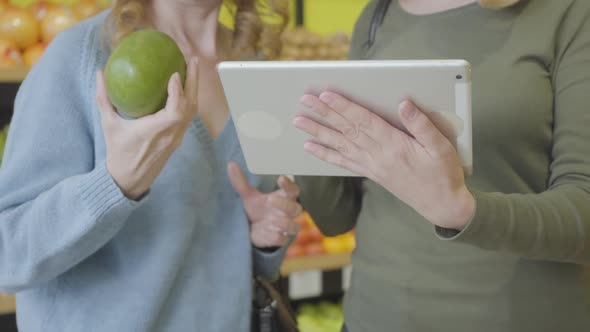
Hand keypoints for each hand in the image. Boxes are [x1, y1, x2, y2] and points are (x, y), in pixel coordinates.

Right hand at [96, 57, 199, 199]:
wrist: (129, 179)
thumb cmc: (118, 152)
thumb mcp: (108, 124)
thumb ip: (104, 98)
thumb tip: (99, 73)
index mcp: (155, 131)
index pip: (174, 111)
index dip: (178, 92)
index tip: (175, 74)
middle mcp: (171, 134)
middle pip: (190, 107)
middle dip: (194, 82)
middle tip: (193, 60)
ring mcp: (177, 138)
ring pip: (192, 112)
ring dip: (194, 89)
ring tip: (192, 69)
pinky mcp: (178, 139)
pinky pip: (188, 117)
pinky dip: (189, 99)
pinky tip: (185, 86)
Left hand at [227, 162, 301, 247]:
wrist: (251, 229)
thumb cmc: (255, 209)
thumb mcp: (247, 196)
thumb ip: (241, 182)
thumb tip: (230, 164)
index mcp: (283, 198)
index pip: (293, 191)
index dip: (290, 185)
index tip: (280, 178)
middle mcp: (287, 213)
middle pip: (297, 208)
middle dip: (286, 204)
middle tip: (270, 199)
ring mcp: (284, 227)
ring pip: (294, 226)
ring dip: (285, 223)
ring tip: (271, 219)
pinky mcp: (279, 240)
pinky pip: (282, 239)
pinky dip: (276, 236)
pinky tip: (265, 230)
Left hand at [293, 92, 474, 229]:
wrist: (442, 205)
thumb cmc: (444, 174)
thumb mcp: (441, 147)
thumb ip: (421, 125)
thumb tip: (403, 104)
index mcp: (395, 146)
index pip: (363, 121)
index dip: (343, 107)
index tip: (326, 95)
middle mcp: (378, 156)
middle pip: (346, 130)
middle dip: (324, 114)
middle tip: (304, 100)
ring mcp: (372, 166)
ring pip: (340, 145)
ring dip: (318, 132)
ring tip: (299, 122)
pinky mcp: (371, 174)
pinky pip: (343, 163)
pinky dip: (325, 154)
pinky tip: (311, 147)